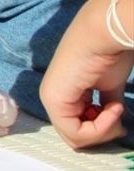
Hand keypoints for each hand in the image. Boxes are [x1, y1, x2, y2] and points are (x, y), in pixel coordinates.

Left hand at [40, 0, 132, 149]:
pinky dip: (101, 128)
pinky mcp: (54, 99)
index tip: (118, 114)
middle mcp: (52, 99)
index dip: (103, 129)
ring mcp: (51, 99)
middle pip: (77, 138)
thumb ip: (106, 105)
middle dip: (103, 134)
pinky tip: (113, 109)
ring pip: (75, 139)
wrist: (106, 32)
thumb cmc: (109, 53)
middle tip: (119, 119)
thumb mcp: (108, 87)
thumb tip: (114, 125)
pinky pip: (75, 133)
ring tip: (116, 110)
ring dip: (103, 131)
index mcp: (63, 95)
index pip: (79, 129)